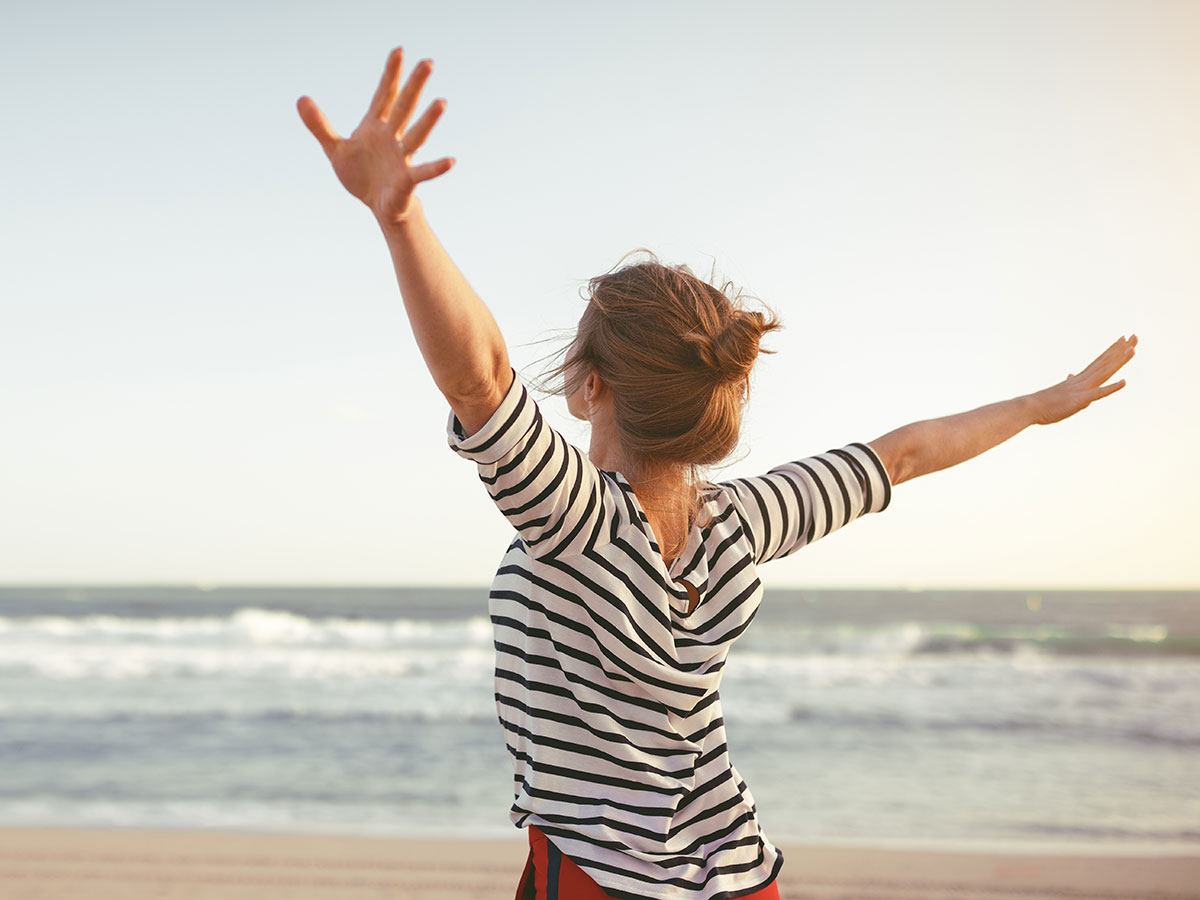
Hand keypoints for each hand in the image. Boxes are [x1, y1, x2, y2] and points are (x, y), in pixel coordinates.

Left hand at [297, 46, 454, 224]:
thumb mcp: (335, 149)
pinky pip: (423, 172)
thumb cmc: (361, 176)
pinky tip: (450, 161)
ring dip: (428, 120)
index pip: (383, 95)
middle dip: (414, 85)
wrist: (377, 206)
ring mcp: (401, 158)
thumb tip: (300, 98)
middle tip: (428, 62)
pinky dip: (436, 167)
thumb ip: (319, 125)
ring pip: (416, 135)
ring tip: (441, 102)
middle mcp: (392, 138)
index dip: (390, 74)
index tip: (398, 50)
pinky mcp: (406, 180)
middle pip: (404, 107)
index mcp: (376, 127)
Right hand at [1031, 334, 1136, 424]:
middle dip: (1121, 349)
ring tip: (1133, 350)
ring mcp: (1082, 389)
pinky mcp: (1080, 400)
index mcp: (1080, 378)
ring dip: (1119, 361)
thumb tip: (1071, 375)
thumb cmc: (1044, 402)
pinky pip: (1099, 393)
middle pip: (1106, 361)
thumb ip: (1069, 382)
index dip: (1113, 349)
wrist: (1030, 407)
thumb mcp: (1061, 390)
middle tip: (1135, 336)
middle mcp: (1083, 380)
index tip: (1123, 338)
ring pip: (1105, 372)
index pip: (1100, 360)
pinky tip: (1124, 382)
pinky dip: (1112, 387)